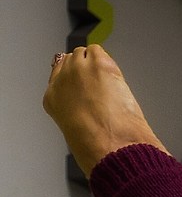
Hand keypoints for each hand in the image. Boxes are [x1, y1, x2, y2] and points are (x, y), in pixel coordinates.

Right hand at [42, 45, 163, 175]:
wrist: (110, 145)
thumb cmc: (96, 146)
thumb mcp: (75, 129)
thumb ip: (75, 109)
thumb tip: (87, 103)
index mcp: (53, 98)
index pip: (58, 74)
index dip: (74, 79)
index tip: (83, 84)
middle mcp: (62, 79)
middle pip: (70, 61)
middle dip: (85, 71)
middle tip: (100, 87)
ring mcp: (79, 69)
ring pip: (84, 54)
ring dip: (96, 65)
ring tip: (108, 85)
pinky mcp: (98, 63)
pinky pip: (98, 51)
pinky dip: (107, 61)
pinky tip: (113, 77)